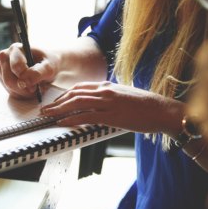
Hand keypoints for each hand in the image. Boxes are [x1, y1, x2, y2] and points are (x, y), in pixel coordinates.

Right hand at [0, 43, 60, 99]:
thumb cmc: (49, 62)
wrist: (47, 64)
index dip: (26, 79)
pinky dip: (21, 94)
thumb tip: (22, 83)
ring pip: (8, 87)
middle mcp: (5, 56)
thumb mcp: (49, 67)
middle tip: (37, 90)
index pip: (16, 67)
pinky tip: (29, 90)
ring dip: (23, 93)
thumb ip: (37, 73)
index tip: (36, 87)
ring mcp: (2, 67)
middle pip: (9, 79)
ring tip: (35, 88)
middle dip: (24, 89)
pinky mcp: (3, 77)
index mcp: (16, 49)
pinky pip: (9, 91)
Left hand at [40, 81, 184, 134]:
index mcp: (108, 85)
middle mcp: (105, 91)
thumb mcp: (125, 96)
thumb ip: (110, 98)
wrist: (162, 110)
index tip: (56, 101)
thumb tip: (99, 105)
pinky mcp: (111, 115)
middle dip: (57, 102)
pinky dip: (71, 119)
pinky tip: (62, 123)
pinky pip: (86, 116)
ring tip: (48, 115)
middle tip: (45, 109)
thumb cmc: (146, 106)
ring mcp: (107, 102)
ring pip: (76, 103)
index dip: (65, 94)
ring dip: (58, 110)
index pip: (80, 87)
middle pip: (74, 93)